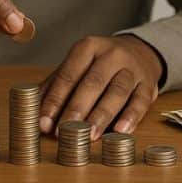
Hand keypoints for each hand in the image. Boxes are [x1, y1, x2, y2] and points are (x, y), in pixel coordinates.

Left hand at [39, 35, 162, 139]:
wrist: (140, 53)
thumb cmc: (99, 66)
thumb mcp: (77, 67)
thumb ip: (55, 87)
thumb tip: (32, 112)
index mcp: (88, 47)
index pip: (69, 74)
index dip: (55, 99)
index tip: (44, 122)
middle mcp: (112, 54)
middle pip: (93, 82)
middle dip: (77, 108)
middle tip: (63, 131)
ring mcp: (133, 69)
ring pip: (118, 91)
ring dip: (102, 115)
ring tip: (90, 135)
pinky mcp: (149, 84)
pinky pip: (141, 101)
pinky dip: (131, 117)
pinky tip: (120, 131)